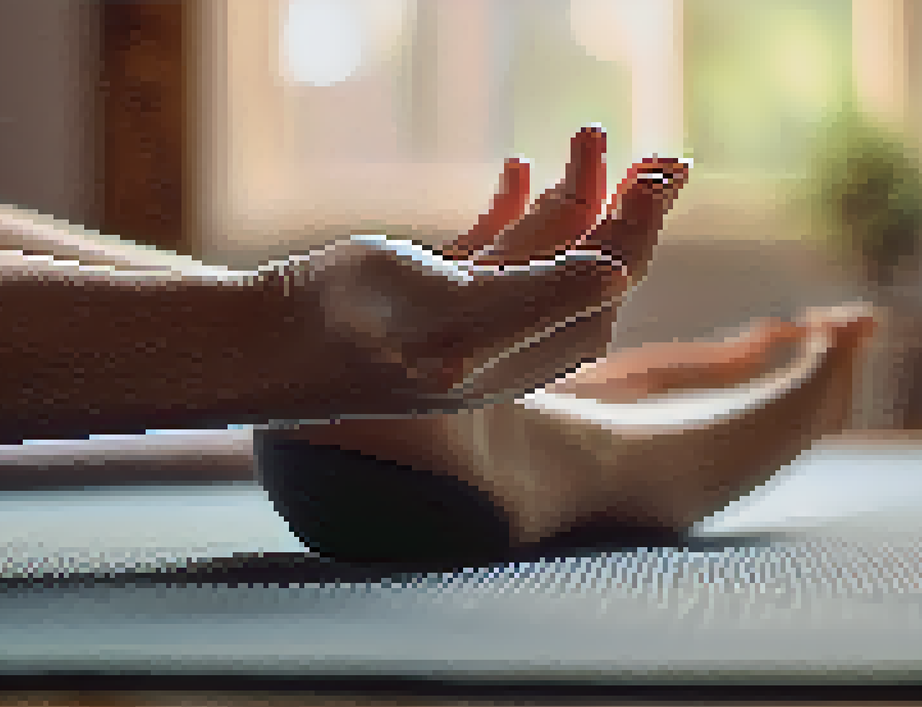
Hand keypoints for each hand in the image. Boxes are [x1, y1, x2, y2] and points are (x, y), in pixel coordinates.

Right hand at [282, 127, 688, 410]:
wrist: (261, 341)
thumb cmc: (349, 329)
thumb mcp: (451, 314)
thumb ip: (537, 297)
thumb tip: (619, 274)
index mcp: (514, 356)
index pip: (600, 291)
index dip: (636, 234)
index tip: (661, 176)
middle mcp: (498, 343)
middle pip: (581, 271)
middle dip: (619, 209)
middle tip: (660, 155)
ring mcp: (461, 319)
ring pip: (538, 254)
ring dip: (571, 194)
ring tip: (588, 134)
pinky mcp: (423, 296)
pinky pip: (487, 251)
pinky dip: (510, 210)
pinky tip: (516, 169)